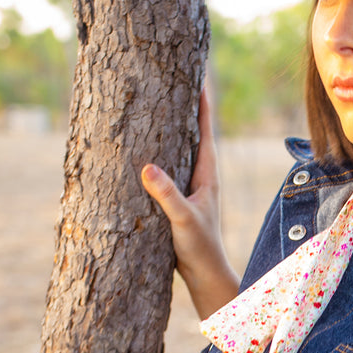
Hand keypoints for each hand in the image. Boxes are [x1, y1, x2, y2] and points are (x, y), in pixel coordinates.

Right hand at [141, 87, 239, 317]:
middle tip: (172, 79)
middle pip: (193, 134)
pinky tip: (144, 150)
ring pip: (180, 150)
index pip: (205, 131)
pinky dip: (159, 154)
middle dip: (185, 108)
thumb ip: (167, 195)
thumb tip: (148, 167)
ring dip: (171, 129)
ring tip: (157, 105)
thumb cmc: (200, 249)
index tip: (198, 75)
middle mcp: (201, 178)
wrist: (205, 278)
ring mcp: (190, 188)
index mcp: (208, 175)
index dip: (201, 104)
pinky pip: (169, 169)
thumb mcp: (183, 220)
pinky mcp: (179, 201)